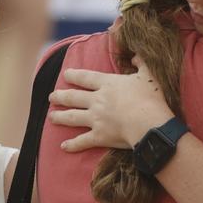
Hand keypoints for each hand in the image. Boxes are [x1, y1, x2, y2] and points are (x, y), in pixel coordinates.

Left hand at [48, 55, 174, 151]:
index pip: (86, 77)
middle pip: (74, 97)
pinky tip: (63, 146)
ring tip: (51, 116)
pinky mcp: (99, 136)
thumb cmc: (151, 98)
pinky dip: (72, 144)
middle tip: (52, 96)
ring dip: (60, 117)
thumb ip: (142, 62)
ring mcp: (96, 119)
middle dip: (61, 96)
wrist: (150, 123)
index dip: (74, 75)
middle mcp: (97, 100)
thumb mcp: (149, 74)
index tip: (65, 74)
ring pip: (72, 117)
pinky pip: (82, 141)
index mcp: (108, 84)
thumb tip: (135, 55)